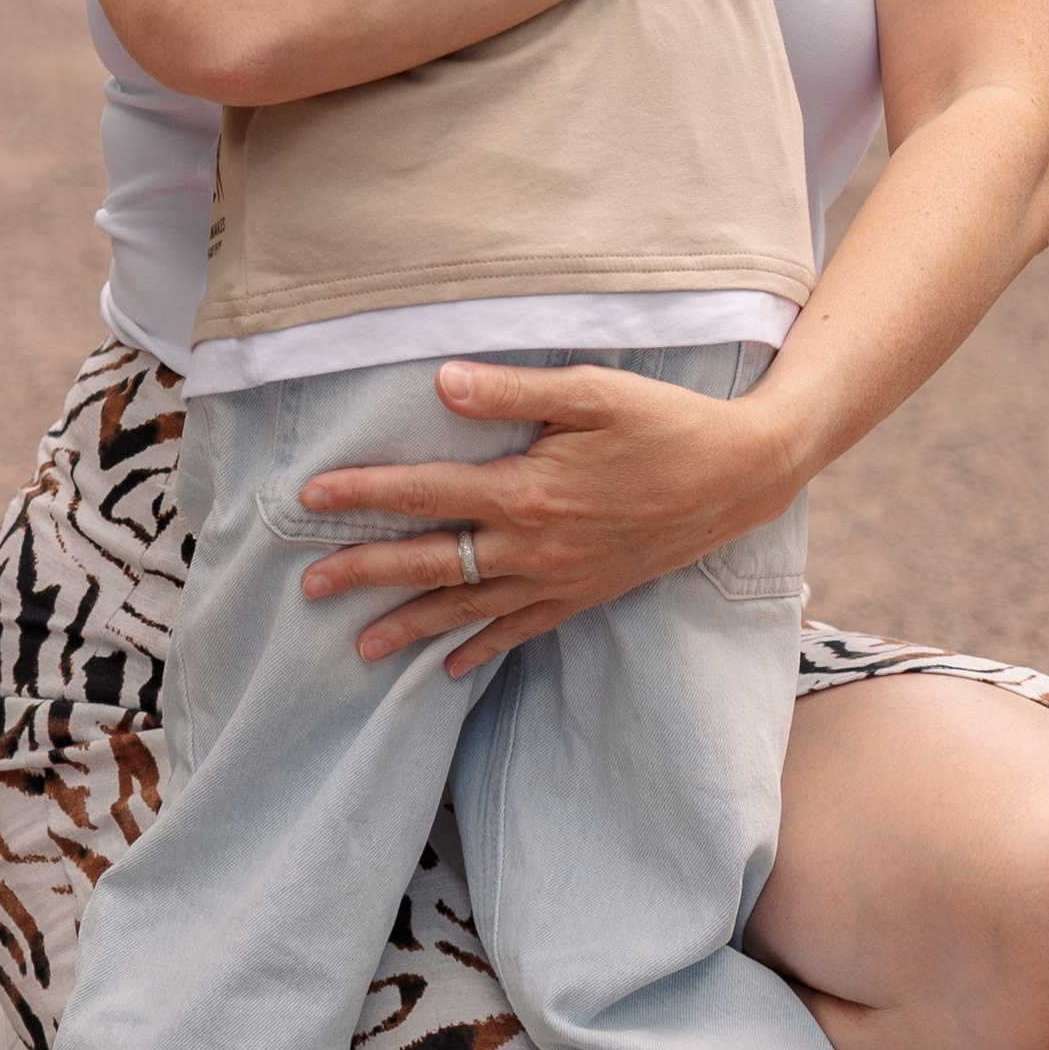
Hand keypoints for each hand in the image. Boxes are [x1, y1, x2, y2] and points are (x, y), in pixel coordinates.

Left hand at [297, 354, 809, 672]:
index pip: (425, 493)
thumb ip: (513, 388)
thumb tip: (441, 382)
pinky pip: (521, 629)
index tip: (310, 499)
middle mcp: (534, 544)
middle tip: (307, 587)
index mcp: (526, 490)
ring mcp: (560, 577)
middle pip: (432, 563)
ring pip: (468, 609)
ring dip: (410, 625)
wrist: (741, 475)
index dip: (364, 495)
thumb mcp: (592, 390)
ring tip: (358, 646)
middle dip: (365, 573)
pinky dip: (481, 648)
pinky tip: (450, 666)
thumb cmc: (666, 422)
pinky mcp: (586, 593)